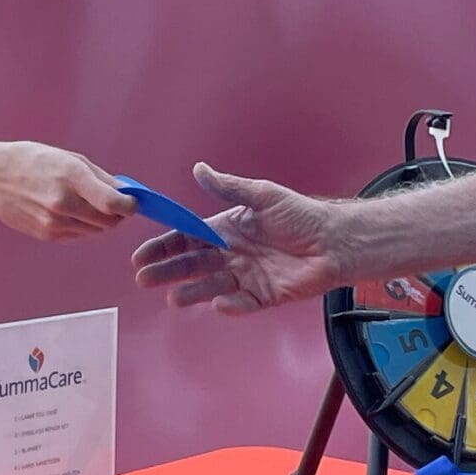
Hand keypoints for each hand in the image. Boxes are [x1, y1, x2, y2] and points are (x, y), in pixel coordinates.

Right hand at [0, 143, 132, 240]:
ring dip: (100, 220)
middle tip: (114, 202)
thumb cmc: (31, 161)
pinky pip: (79, 235)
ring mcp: (54, 222)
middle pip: (109, 221)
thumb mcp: (68, 158)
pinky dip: (83, 226)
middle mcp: (63, 203)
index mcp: (72, 177)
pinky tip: (70, 211)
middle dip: (117, 214)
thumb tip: (126, 192)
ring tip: (87, 203)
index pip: (113, 203)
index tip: (132, 202)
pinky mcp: (46, 235)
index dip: (129, 206)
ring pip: (96, 231)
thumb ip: (100, 177)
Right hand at [131, 163, 339, 312]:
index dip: (163, 247)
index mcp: (226, 230)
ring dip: (191, 292)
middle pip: (192, 265)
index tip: (141, 257)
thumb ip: (229, 187)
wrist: (335, 240)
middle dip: (167, 272)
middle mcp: (230, 255)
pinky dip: (230, 305)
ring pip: (211, 286)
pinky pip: (242, 303)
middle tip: (145, 280)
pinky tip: (217, 303)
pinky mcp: (264, 296)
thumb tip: (199, 169)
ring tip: (174, 299)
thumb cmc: (301, 215)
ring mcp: (245, 277)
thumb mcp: (262, 195)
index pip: (187, 239)